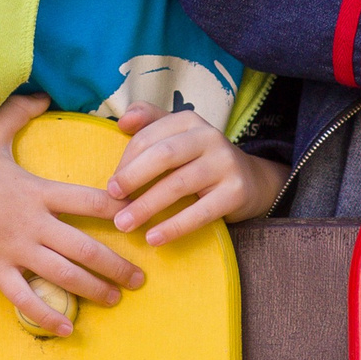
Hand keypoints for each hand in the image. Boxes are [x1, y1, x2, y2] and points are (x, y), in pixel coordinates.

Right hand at [0, 93, 141, 335]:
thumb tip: (43, 93)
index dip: (120, 209)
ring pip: (62, 275)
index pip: (90, 200)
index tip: (142, 217)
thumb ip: (20, 112)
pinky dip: (47, 314)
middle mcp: (32, 223)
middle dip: (116, 265)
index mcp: (38, 191)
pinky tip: (66, 328)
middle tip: (140, 279)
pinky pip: (24, 298)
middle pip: (85, 247)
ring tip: (115, 299)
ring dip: (92, 289)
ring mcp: (13, 248)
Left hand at [105, 103, 286, 245]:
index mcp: (189, 121)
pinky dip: (174, 227)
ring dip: (147, 206)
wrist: (250, 181)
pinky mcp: (236, 192)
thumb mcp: (178, 136)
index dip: (126, 162)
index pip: (149, 137)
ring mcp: (225, 164)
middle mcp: (209, 137)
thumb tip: (122, 121)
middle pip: (164, 155)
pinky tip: (153, 238)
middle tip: (112, 199)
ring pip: (179, 184)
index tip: (110, 186)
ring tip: (123, 224)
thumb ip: (149, 123)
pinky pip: (200, 212)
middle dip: (133, 178)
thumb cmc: (200, 159)